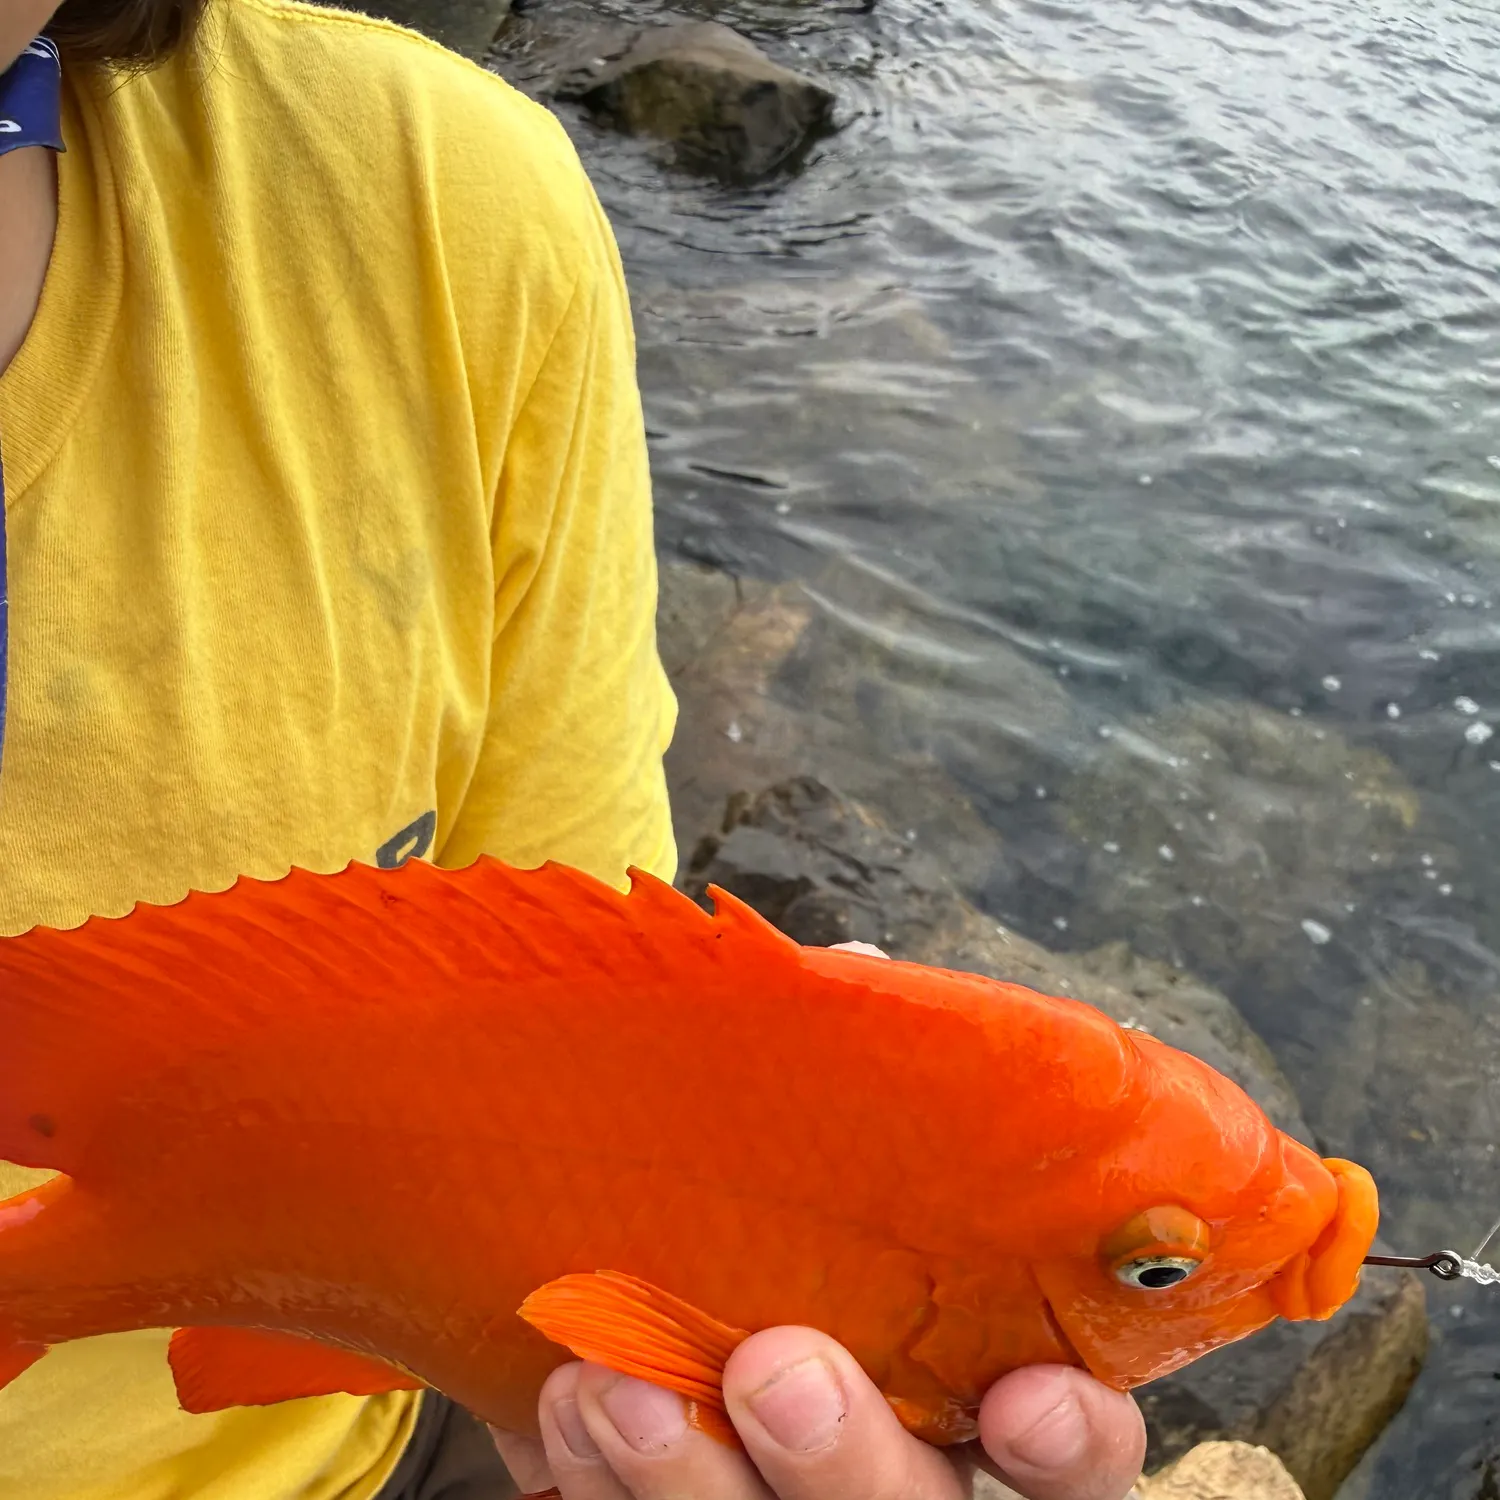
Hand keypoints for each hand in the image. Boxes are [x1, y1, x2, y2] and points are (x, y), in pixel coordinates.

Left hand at [491, 941, 1144, 1499]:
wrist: (626, 1254)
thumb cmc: (769, 1197)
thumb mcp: (821, 1136)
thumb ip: (859, 1074)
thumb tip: (870, 981)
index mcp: (967, 1381)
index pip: (1070, 1455)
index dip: (1071, 1443)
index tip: (1030, 1395)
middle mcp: (898, 1472)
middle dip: (845, 1455)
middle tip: (774, 1368)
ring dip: (689, 1475)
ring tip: (610, 1386)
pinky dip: (600, 1485)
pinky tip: (569, 1401)